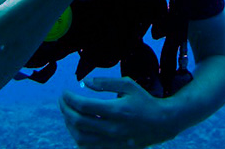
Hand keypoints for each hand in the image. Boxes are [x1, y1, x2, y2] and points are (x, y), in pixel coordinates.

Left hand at [59, 77, 177, 148]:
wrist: (162, 123)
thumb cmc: (144, 101)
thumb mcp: (128, 85)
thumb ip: (106, 82)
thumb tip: (85, 82)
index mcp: (116, 110)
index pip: (84, 106)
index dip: (70, 99)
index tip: (65, 92)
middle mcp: (112, 128)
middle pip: (79, 122)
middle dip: (65, 110)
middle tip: (62, 101)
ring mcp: (112, 140)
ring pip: (80, 137)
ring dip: (69, 125)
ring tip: (68, 114)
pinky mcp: (113, 148)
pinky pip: (88, 147)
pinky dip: (78, 138)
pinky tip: (77, 128)